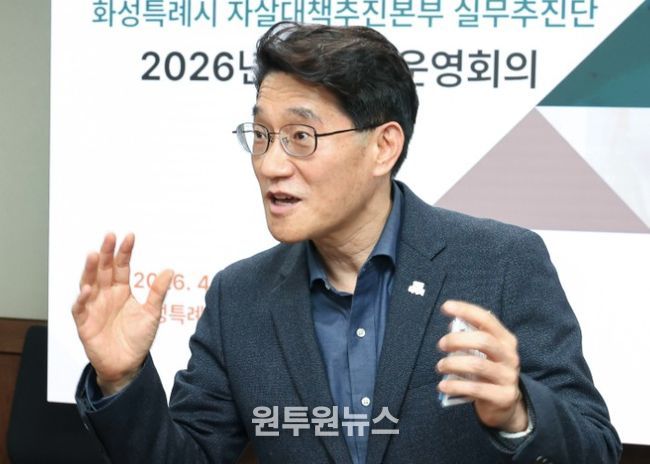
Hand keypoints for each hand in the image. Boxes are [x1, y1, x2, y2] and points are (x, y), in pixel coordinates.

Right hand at [71, 233, 172, 395]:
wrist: (128, 365)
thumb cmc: (138, 338)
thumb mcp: (152, 313)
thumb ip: (158, 292)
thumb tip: (169, 270)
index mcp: (121, 291)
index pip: (121, 266)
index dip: (124, 252)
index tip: (129, 236)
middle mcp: (106, 295)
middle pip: (104, 270)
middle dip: (106, 253)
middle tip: (109, 237)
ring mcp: (94, 308)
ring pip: (89, 283)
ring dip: (90, 270)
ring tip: (94, 255)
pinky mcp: (85, 323)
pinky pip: (80, 309)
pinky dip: (82, 299)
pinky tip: (87, 290)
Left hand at [436, 300, 527, 432]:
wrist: (506, 405)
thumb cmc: (488, 372)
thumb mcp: (484, 353)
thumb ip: (471, 338)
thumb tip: (452, 325)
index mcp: (506, 340)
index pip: (487, 319)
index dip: (466, 310)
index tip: (446, 306)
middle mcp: (510, 356)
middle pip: (483, 341)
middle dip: (457, 340)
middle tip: (441, 345)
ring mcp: (508, 377)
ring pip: (478, 365)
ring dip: (453, 364)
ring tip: (440, 366)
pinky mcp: (503, 396)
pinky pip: (475, 389)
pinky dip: (455, 386)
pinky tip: (443, 385)